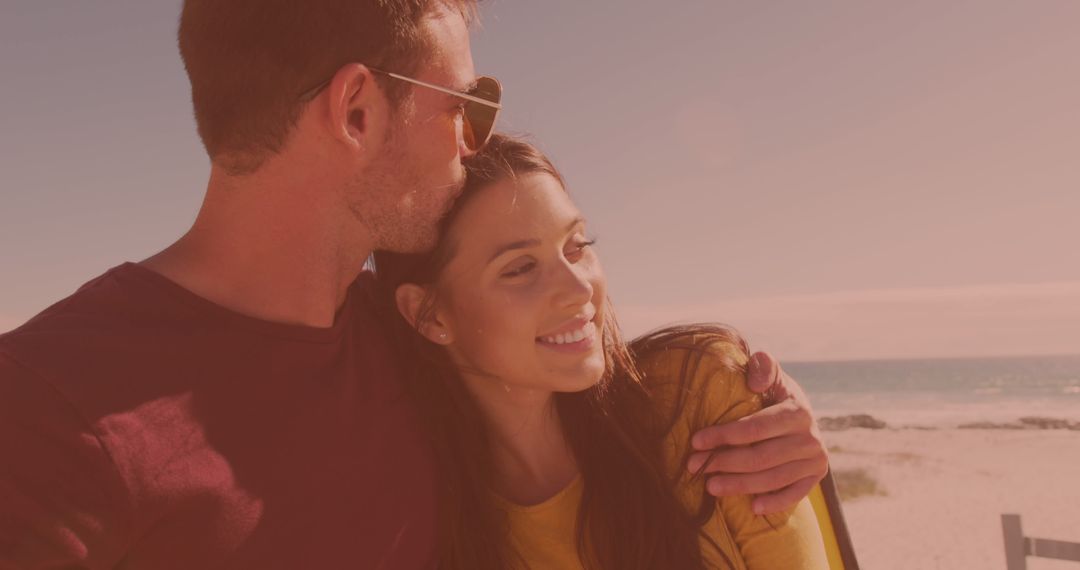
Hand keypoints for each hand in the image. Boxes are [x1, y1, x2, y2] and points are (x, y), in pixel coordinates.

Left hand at [687, 351, 827, 514]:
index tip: (695, 441)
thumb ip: (765, 367)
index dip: (723, 435)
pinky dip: (774, 503)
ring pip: (772, 478)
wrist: (803, 418)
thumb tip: (755, 379)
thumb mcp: (773, 377)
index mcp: (799, 412)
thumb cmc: (777, 395)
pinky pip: (794, 495)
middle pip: (760, 457)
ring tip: (711, 486)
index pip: (754, 428)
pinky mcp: (816, 477)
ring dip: (739, 485)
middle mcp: (811, 438)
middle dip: (724, 462)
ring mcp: (815, 460)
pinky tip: (751, 507)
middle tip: (696, 466)